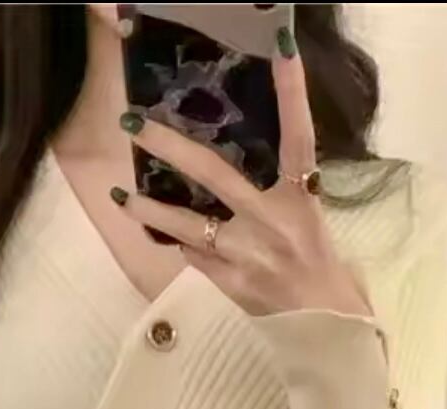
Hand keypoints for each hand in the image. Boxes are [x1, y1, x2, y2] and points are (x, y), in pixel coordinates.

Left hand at [113, 28, 371, 319]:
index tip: (281, 47)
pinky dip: (179, 242)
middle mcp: (272, 221)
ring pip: (189, 225)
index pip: (297, 136)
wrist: (323, 324)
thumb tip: (237, 160)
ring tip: (122, 194)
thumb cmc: (317, 264)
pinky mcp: (231, 283)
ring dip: (152, 209)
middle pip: (215, 174)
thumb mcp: (307, 216)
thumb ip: (279, 188)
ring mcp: (248, 254)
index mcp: (299, 198)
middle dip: (170, 147)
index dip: (292, 92)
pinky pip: (194, 256)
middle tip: (135, 123)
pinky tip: (160, 231)